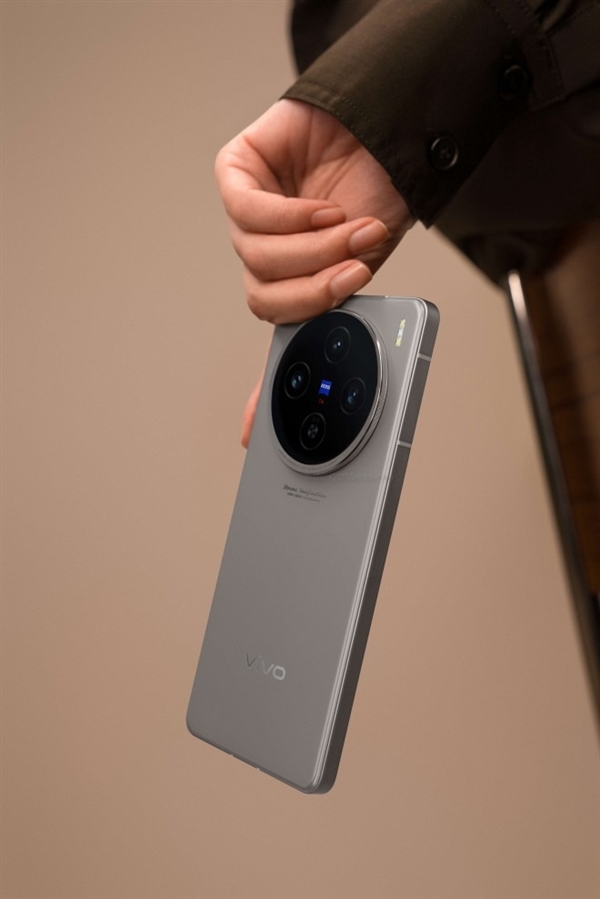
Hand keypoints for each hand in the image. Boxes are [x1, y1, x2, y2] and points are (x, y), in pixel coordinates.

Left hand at [215, 98, 413, 443]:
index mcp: (296, 283)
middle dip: (315, 289)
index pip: (269, 338)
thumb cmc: (376, 192)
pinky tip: (321, 207)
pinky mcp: (234, 174)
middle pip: (265, 301)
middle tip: (354, 271)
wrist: (389, 130)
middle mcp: (266, 256)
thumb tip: (330, 368)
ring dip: (313, 248)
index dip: (257, 393)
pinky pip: (247, 213)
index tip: (249, 439)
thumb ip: (337, 318)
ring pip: (258, 259)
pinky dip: (292, 216)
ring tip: (348, 226)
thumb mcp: (363, 269)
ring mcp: (246, 216)